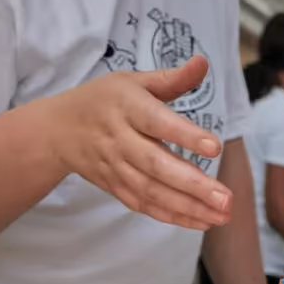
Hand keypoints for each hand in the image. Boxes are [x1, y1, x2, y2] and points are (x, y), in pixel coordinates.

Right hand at [47, 55, 231, 229]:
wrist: (57, 130)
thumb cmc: (105, 100)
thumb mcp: (135, 81)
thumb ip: (172, 79)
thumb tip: (203, 62)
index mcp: (126, 107)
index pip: (157, 122)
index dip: (185, 135)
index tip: (215, 147)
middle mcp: (119, 139)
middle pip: (155, 165)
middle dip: (193, 184)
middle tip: (226, 197)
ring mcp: (115, 167)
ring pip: (151, 190)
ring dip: (189, 206)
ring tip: (223, 214)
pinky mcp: (115, 187)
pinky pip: (144, 205)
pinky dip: (173, 216)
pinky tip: (202, 220)